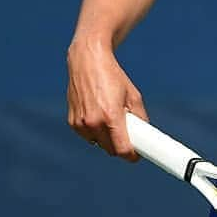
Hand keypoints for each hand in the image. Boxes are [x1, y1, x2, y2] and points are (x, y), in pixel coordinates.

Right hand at [66, 40, 147, 160]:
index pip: (122, 149)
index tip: (137, 155)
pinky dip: (94, 131)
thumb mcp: (132, 94)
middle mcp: (93, 123)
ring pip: (98, 144)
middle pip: (111, 150)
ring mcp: (80, 124)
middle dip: (120, 145)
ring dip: (106, 138)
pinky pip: (88, 136)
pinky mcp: (72, 123)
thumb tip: (144, 134)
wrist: (88, 61)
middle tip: (128, 133)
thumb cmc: (113, 76)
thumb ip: (140, 116)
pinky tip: (97, 114)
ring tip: (110, 117)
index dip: (132, 155)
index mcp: (110, 116)